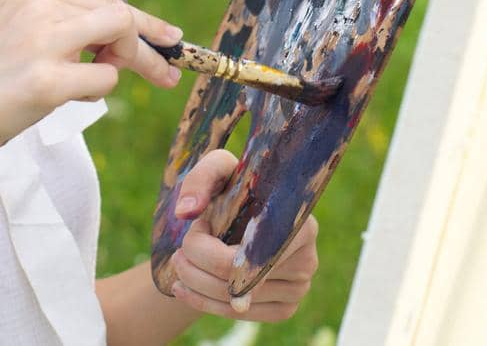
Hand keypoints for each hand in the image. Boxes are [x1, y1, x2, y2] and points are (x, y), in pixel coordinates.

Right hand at [0, 0, 183, 169]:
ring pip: (121, 39)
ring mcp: (43, 41)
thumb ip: (64, 22)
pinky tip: (68, 98)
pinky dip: (96, 92)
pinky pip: (104, 80)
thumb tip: (125, 17)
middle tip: (169, 74)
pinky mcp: (48, 80)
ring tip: (107, 85)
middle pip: (120, 16)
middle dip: (151, 46)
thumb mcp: (19, 32)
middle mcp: (39, 4)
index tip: (167, 40)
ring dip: (129, 66)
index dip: (141, 22)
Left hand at [167, 149, 319, 320]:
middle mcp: (307, 258)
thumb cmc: (234, 190)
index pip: (250, 251)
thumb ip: (202, 178)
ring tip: (179, 266)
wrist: (241, 220)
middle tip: (179, 251)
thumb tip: (186, 211)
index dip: (210, 248)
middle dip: (196, 265)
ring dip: (196, 284)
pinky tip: (184, 290)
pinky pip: (242, 316)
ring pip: (235, 301)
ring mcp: (300, 288)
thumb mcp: (218, 170)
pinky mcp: (285, 308)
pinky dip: (205, 305)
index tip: (197, 227)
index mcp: (300, 221)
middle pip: (238, 279)